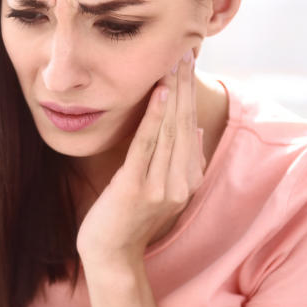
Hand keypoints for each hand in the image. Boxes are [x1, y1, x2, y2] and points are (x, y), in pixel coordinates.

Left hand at [76, 49, 205, 268]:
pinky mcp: (137, 187)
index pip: (192, 127)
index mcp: (189, 180)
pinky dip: (154, 117)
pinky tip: (159, 93)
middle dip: (186, 85)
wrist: (111, 255)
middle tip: (186, 51)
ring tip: (175, 62)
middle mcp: (181, 182)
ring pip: (171, 130)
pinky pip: (147, 146)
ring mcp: (161, 186)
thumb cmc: (131, 218)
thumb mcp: (162, 189)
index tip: (188, 64)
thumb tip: (195, 128)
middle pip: (185, 123)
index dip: (191, 94)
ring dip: (174, 93)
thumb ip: (181, 161)